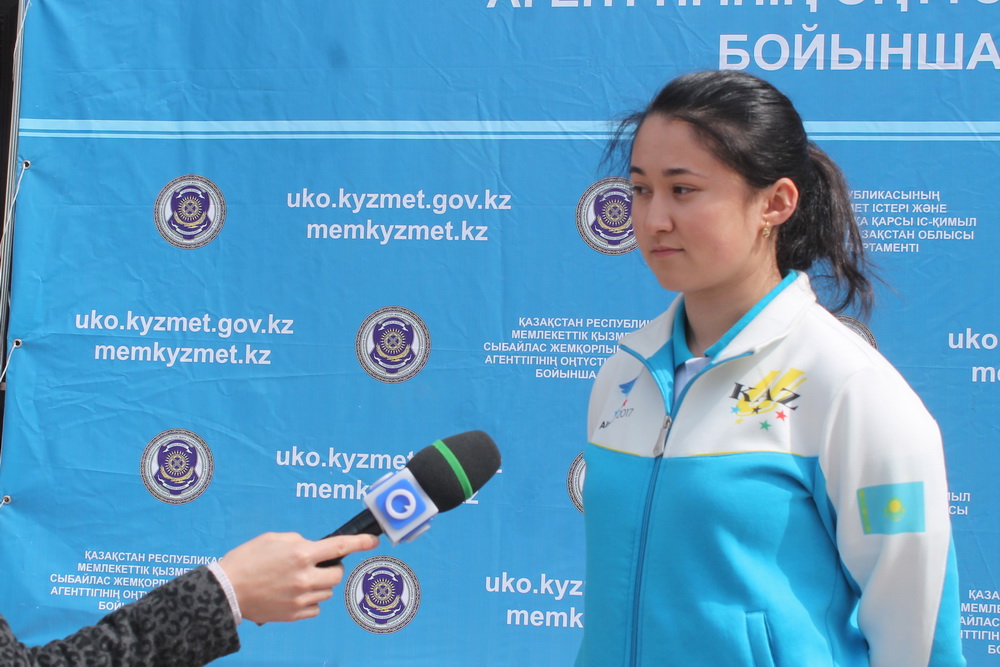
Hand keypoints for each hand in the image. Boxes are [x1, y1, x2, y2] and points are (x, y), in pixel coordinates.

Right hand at [218, 532, 378, 623]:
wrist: (226, 590)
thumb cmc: (247, 559)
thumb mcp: (273, 539)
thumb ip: (299, 541)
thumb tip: (313, 548)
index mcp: (301, 554)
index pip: (339, 546)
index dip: (360, 542)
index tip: (372, 541)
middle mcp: (305, 577)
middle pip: (337, 575)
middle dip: (331, 569)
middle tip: (317, 566)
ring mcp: (300, 598)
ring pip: (327, 592)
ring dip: (319, 585)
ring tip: (297, 580)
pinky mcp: (294, 614)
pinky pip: (315, 608)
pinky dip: (310, 601)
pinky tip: (294, 594)